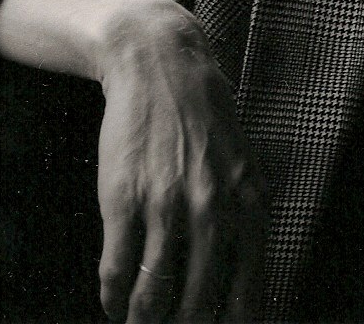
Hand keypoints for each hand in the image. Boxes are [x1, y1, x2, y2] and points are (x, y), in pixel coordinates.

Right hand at [96, 1, 267, 322]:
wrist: (161, 66)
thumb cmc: (205, 117)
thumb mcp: (245, 161)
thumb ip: (247, 214)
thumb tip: (247, 277)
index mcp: (249, 202)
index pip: (249, 291)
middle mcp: (213, 209)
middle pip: (198, 303)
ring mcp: (166, 205)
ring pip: (153, 295)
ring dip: (144, 321)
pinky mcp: (123, 198)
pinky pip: (117, 269)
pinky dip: (114, 297)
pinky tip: (114, 302)